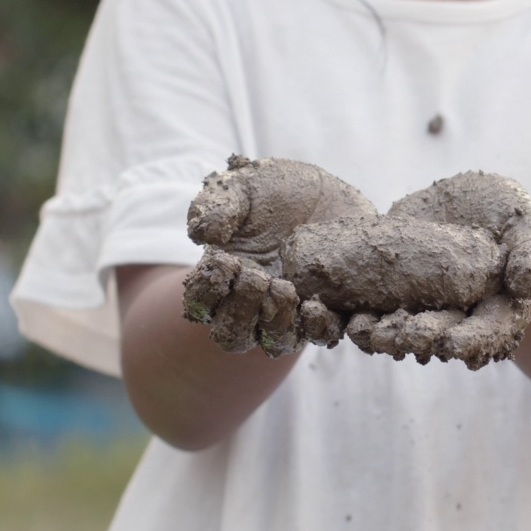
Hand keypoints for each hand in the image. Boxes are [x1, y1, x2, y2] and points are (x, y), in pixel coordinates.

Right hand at [182, 155, 376, 355]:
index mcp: (224, 277)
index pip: (199, 303)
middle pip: (232, 336)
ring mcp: (291, 311)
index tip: (224, 260)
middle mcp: (253, 303)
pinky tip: (317, 305)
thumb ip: (216, 205)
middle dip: (241, 311)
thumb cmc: (276, 191)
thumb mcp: (243, 185)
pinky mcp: (328, 309)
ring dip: (276, 323)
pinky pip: (321, 335)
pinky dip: (318, 327)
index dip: (205, 290)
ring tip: (286, 288)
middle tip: (257, 276)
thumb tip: (204, 235)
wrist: (331, 195)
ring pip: (275, 344)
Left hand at [313, 171, 530, 368]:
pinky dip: (346, 314)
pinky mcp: (387, 292)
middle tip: (392, 337)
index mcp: (494, 313)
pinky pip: (366, 308)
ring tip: (358, 327)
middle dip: (412, 340)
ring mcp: (419, 308)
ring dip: (376, 334)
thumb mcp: (529, 224)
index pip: (485, 335)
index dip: (470, 341)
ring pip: (396, 331)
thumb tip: (526, 286)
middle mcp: (454, 320)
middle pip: (434, 338)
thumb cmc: (509, 214)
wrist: (468, 203)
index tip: (452, 344)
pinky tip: (326, 309)